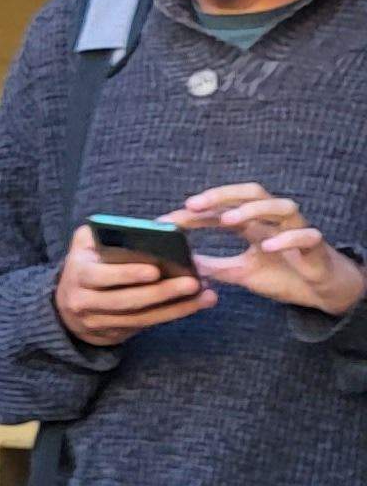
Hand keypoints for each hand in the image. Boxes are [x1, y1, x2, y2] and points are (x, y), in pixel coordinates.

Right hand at [53, 224, 214, 344]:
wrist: (68, 306)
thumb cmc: (87, 266)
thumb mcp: (84, 245)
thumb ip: (102, 233)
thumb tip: (139, 228)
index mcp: (78, 274)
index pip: (101, 275)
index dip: (127, 274)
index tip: (155, 270)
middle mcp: (84, 301)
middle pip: (126, 300)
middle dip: (162, 292)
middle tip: (193, 282)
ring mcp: (98, 322)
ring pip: (140, 317)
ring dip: (175, 307)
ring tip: (205, 295)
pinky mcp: (114, 334)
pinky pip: (146, 325)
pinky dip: (172, 315)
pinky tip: (194, 305)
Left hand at [176, 185, 366, 316]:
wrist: (319, 293)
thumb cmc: (282, 275)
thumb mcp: (239, 272)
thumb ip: (212, 266)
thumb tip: (180, 263)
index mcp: (255, 225)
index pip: (223, 209)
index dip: (197, 212)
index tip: (167, 219)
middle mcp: (274, 221)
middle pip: (253, 193)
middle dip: (223, 195)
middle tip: (193, 205)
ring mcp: (297, 230)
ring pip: (282, 206)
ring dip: (254, 210)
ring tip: (228, 220)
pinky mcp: (316, 246)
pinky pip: (306, 236)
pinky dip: (287, 238)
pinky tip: (267, 245)